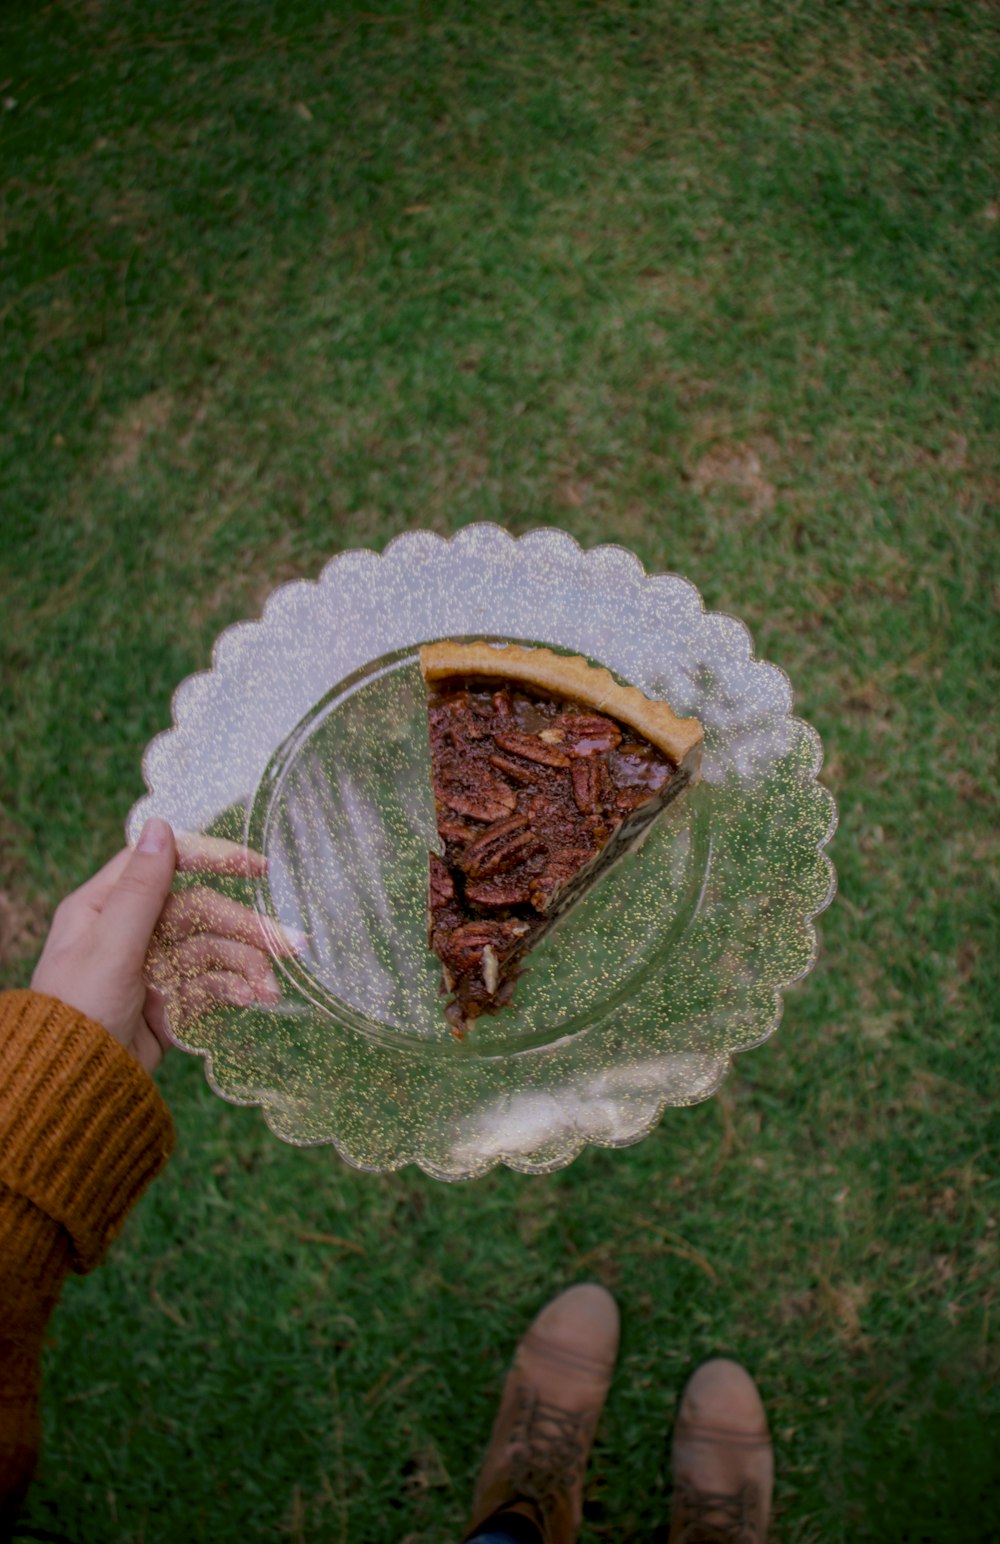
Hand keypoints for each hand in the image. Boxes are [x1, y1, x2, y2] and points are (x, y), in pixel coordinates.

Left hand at [31, 819, 289, 1073]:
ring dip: (245, 964)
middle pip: (200, 913)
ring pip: (211, 951)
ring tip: (271, 987)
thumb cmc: (77, 1011)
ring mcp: (151, 966)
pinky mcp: (166, 1001)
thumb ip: (142, 890)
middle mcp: (130, 931)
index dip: (212, 858)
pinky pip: (209, 984)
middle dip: (245, 927)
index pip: (166, 864)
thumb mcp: (110, 946)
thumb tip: (160, 825)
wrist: (73, 1087)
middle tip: (291, 942)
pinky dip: (233, 989)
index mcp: (105, 906)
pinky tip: (255, 998)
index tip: (258, 867)